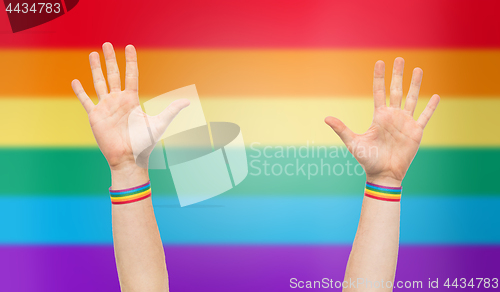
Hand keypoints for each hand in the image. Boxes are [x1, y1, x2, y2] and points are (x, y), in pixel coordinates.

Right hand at [71, 42, 188, 171]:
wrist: (129, 158)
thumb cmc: (144, 143)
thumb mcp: (159, 124)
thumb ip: (171, 111)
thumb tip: (187, 101)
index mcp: (132, 100)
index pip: (131, 75)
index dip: (131, 61)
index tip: (130, 47)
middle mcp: (118, 100)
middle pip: (113, 74)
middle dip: (110, 59)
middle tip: (107, 44)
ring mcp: (106, 107)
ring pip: (99, 83)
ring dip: (95, 68)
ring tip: (93, 54)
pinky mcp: (95, 116)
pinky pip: (85, 100)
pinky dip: (80, 91)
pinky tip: (74, 81)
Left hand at [325, 58, 438, 186]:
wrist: (383, 174)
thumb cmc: (367, 160)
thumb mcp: (353, 142)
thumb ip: (341, 129)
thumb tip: (326, 118)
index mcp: (379, 116)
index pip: (378, 91)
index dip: (379, 77)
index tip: (379, 62)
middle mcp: (392, 116)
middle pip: (396, 90)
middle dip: (397, 75)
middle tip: (399, 59)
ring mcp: (405, 123)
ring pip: (412, 98)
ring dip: (415, 84)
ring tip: (418, 69)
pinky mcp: (416, 132)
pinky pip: (425, 116)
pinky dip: (431, 107)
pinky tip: (436, 96)